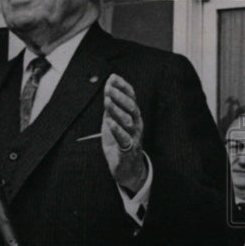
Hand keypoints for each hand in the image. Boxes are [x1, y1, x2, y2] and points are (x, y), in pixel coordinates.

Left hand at [102, 74, 148, 193]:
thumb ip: (112, 107)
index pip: (131, 98)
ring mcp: (134, 137)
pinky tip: (110, 123)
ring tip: (107, 101)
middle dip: (120, 96)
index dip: (123, 87)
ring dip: (117, 110)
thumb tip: (108, 87)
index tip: (113, 77)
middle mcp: (137, 125)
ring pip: (129, 121)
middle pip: (132, 107)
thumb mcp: (114, 121)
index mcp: (133, 116)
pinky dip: (118, 130)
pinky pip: (124, 139)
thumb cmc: (120, 143)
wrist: (127, 169)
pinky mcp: (128, 150)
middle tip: (109, 88)